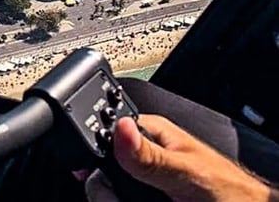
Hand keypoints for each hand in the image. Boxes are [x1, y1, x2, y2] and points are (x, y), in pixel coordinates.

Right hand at [85, 115, 277, 201]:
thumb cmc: (231, 192)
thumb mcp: (187, 171)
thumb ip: (151, 153)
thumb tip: (120, 127)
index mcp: (150, 134)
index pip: (104, 136)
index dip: (95, 157)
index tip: (91, 176)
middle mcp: (143, 158)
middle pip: (103, 172)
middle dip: (106, 190)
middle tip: (120, 199)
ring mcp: (146, 185)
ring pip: (111, 193)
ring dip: (114, 200)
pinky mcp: (147, 199)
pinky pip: (123, 201)